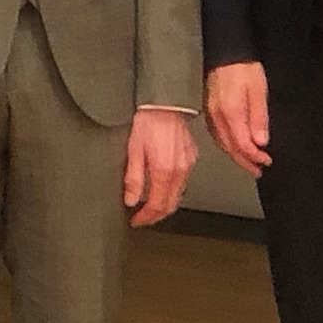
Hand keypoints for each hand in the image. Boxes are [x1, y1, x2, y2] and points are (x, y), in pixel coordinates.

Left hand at [122, 104, 195, 226]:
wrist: (165, 102)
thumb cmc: (147, 120)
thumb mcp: (133, 150)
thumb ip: (133, 178)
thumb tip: (131, 199)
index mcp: (164, 170)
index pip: (156, 205)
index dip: (145, 217)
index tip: (136, 221)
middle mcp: (180, 170)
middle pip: (170, 204)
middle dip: (156, 216)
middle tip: (142, 218)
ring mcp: (188, 164)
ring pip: (178, 195)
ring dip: (164, 204)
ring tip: (150, 206)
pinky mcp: (191, 156)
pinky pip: (183, 181)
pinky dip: (172, 191)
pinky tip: (162, 188)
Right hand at [204, 62, 270, 175]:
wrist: (225, 51)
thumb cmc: (242, 66)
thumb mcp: (258, 91)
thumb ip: (259, 118)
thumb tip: (260, 141)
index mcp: (231, 112)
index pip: (243, 144)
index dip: (255, 157)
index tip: (266, 162)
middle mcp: (217, 116)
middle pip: (230, 148)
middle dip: (245, 162)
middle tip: (257, 170)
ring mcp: (210, 114)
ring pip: (222, 143)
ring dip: (235, 156)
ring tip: (247, 163)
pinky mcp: (208, 110)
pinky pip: (216, 134)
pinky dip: (226, 145)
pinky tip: (232, 147)